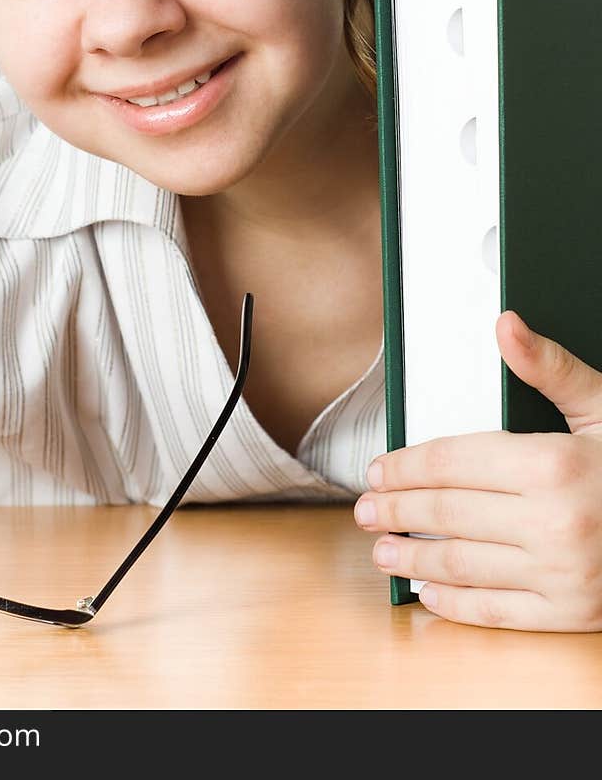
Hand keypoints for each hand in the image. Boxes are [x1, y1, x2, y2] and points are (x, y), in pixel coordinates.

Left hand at [354, 310, 601, 630]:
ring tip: (382, 550)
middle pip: (447, 513)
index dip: (406, 465)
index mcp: (555, 465)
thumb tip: (506, 324)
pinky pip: (499, 612)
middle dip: (396, 510)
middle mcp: (555, 522)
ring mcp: (563, 574)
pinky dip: (457, 604)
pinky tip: (430, 591)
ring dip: (412, 559)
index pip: (453, 461)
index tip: (379, 469)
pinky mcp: (573, 614)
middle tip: (366, 509)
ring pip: (463, 565)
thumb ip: (551, 368)